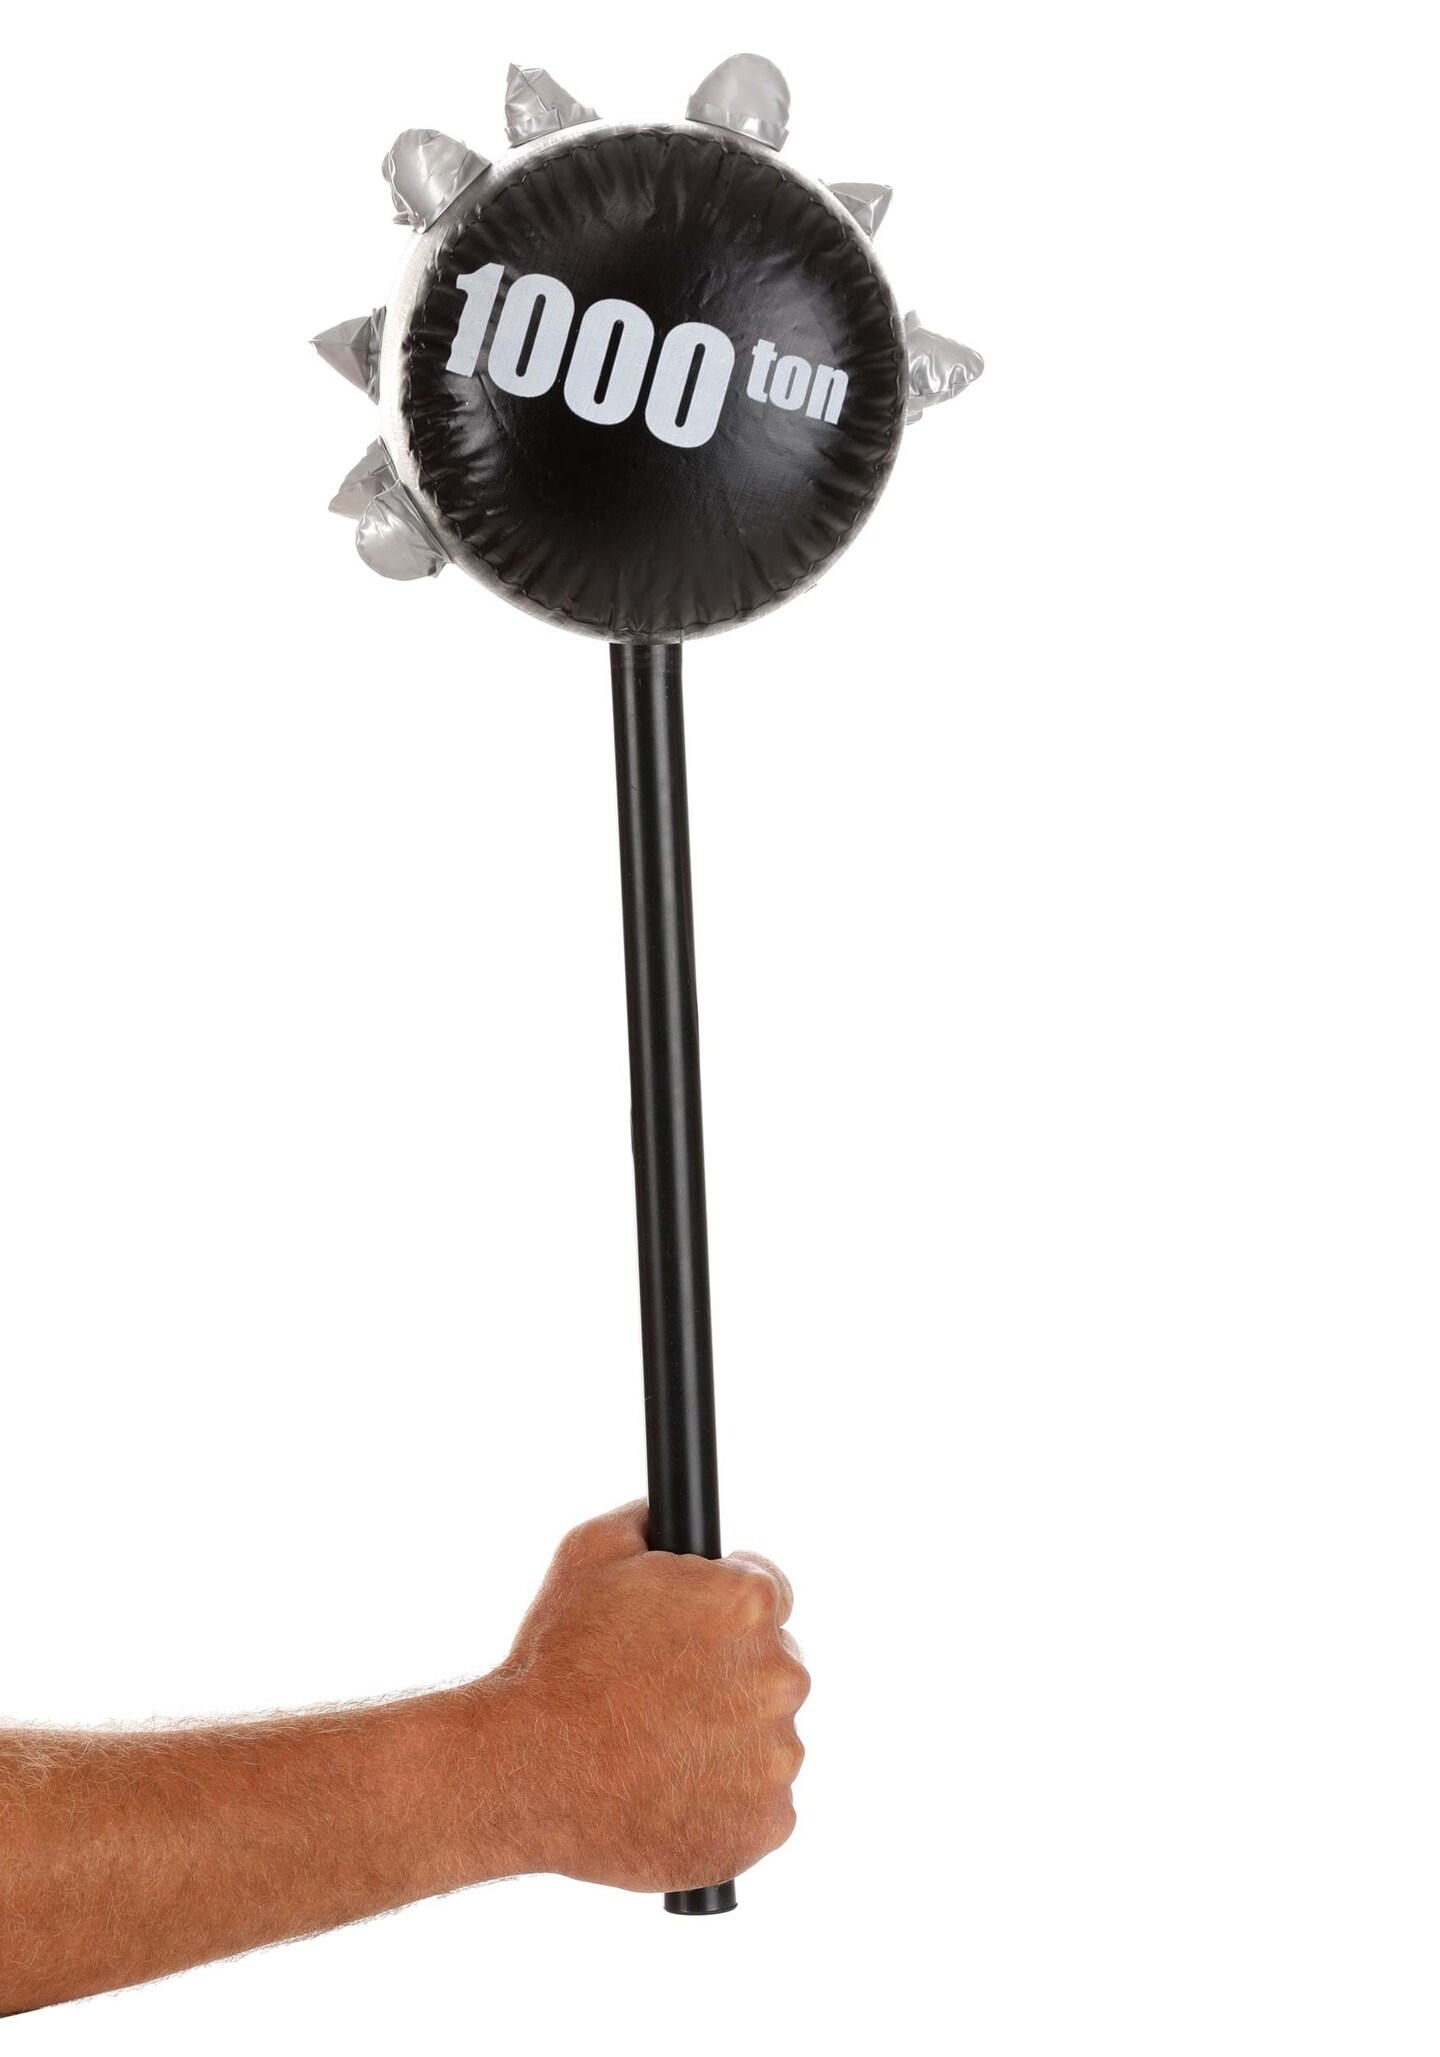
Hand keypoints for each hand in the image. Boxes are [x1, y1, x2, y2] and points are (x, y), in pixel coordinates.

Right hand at [490, 1502, 808, 1893]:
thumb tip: (668, 1516)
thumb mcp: (588, 1551)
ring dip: (729, 1740)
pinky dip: (726, 1802)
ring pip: (768, 1738)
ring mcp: (778, 1757)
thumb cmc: (555, 1659)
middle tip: (663, 1695)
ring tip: (658, 1749)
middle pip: (774, 1666)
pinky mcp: (766, 1825)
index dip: (724, 1610)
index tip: (692, 1633)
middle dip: (730, 1674)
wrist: (525, 1771)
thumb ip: (647, 1522)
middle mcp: (780, 1676)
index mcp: (749, 1605)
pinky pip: (760, 1806)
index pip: (770, 1592)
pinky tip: (672, 1793)